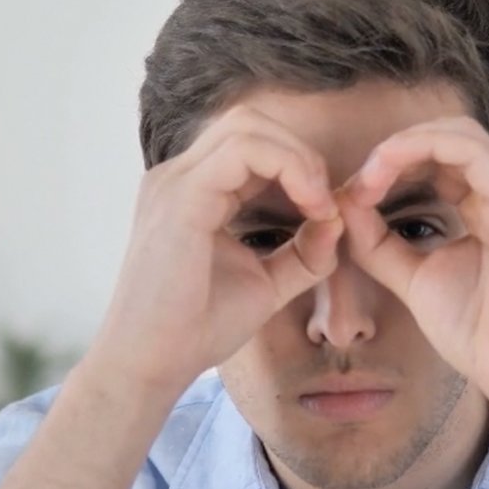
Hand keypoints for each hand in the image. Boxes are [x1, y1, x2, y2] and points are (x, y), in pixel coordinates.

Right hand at [89, 107, 343, 395]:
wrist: (151, 366)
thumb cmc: (197, 329)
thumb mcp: (266, 283)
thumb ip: (303, 251)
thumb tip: (337, 220)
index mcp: (194, 191)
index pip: (252, 144)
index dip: (299, 165)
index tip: (327, 211)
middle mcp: (179, 176)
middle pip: (250, 122)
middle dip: (301, 152)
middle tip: (327, 202)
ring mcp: (175, 182)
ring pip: (247, 126)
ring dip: (297, 158)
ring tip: (320, 204)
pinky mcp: (180, 198)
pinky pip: (241, 152)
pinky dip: (287, 168)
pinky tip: (309, 207)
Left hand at [338, 116, 488, 408]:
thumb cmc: (479, 334)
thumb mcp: (414, 277)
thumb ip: (380, 241)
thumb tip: (344, 203)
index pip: (442, 157)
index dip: (392, 165)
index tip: (352, 196)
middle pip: (448, 135)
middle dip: (393, 151)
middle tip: (354, 185)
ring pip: (456, 132)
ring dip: (400, 148)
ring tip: (364, 181)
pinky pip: (466, 149)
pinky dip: (415, 152)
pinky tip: (380, 181)